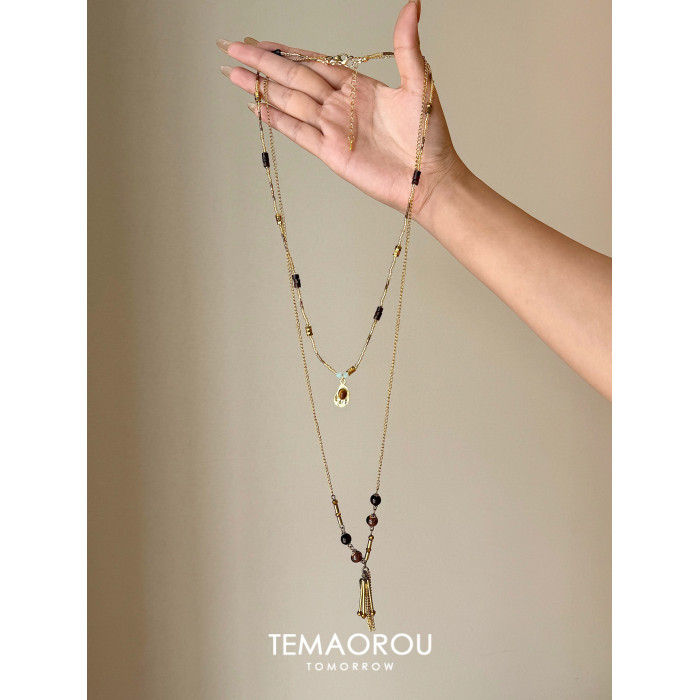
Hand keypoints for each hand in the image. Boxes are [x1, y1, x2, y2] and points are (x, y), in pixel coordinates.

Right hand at [217, 0, 463, 224]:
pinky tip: (258, 107)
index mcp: (357, 87)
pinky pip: (297, 132)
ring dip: (261, 88)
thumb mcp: (420, 84)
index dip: (286, 51)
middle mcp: (340, 106)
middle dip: (262, 63)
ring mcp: (333, 129)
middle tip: (232, 49)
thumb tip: (412, 5)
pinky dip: (276, 120)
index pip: (313, 62)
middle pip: (293, 78)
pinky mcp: (330, 153)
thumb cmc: (429, 137)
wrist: (428, 179)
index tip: (261, 41)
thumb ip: (406, 46)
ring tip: (235, 74)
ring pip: (289, 102)